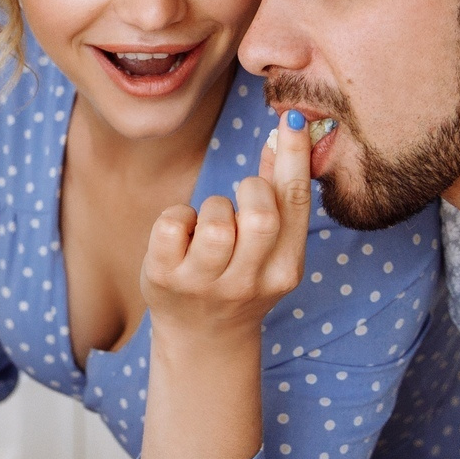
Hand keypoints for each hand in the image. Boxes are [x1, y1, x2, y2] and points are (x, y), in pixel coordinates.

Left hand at [139, 113, 312, 340]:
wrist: (202, 339)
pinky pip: (172, 222)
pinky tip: (181, 236)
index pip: (294, 203)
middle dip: (248, 189)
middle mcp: (249, 282)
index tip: (292, 118)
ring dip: (210, 207)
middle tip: (240, 198)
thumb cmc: (239, 280)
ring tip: (207, 226)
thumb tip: (285, 135)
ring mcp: (204, 285)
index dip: (295, 155)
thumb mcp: (269, 249)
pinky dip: (176, 217)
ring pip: (214, 217)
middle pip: (259, 213)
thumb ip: (279, 197)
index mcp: (285, 270)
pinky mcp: (164, 280)